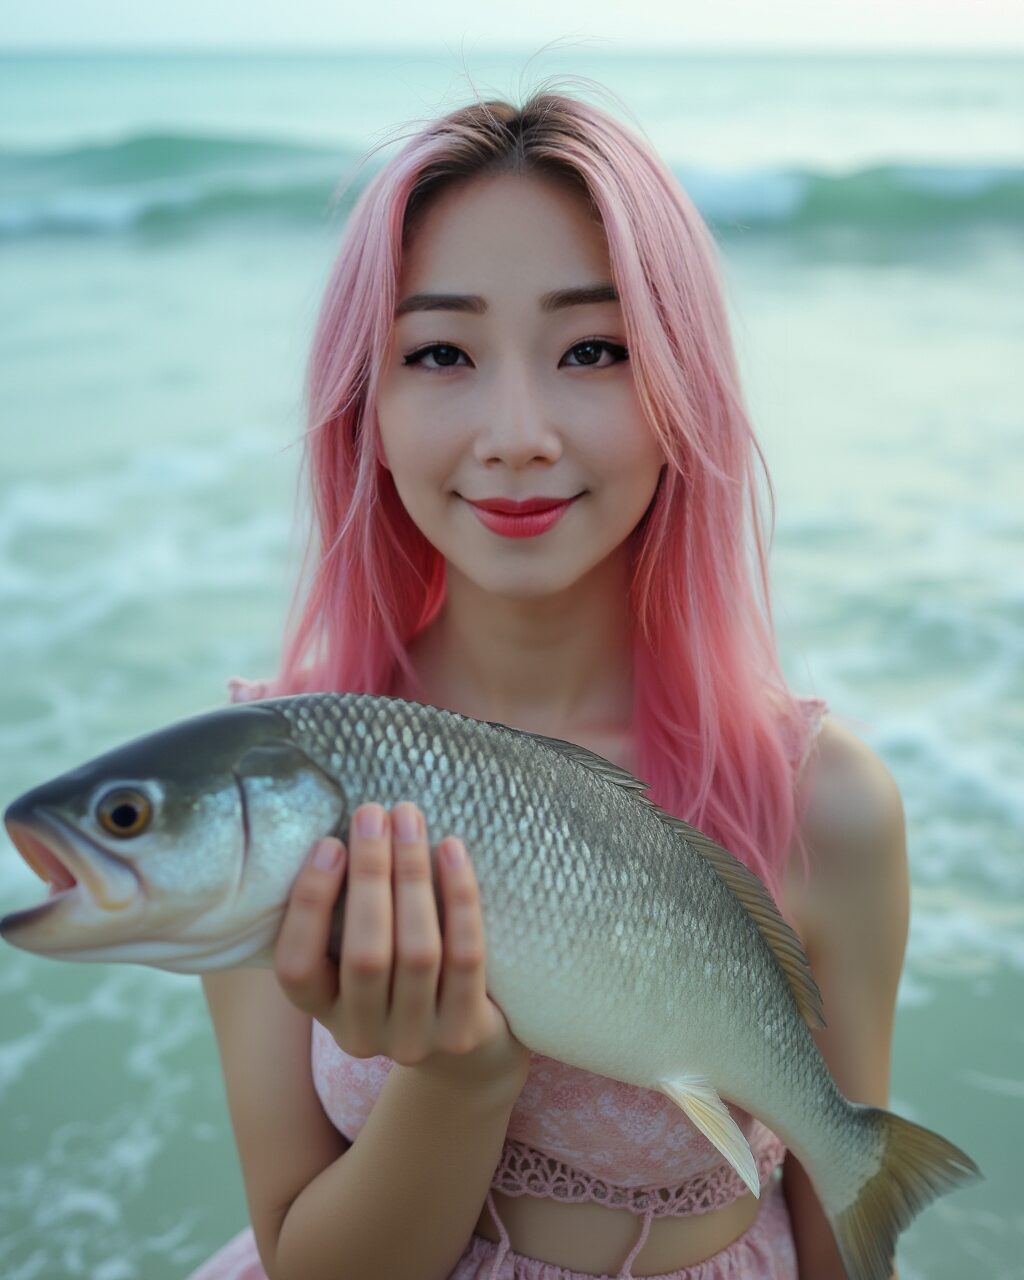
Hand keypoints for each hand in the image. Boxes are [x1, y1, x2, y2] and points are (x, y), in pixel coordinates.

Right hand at [274, 801, 529, 1095]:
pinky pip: (465, 955)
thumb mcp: (354, 952)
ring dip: (412, 875)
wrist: (462, 1045)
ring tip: (409, 819)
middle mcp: (362, 1035)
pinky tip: (451, 849)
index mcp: (321, 1012)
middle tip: (374, 814)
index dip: (310, 904)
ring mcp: (415, 1039)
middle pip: (365, 954)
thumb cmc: (397, 970)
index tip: (329, 844)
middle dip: (370, 874)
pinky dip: (459, 897)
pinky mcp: (464, 1032)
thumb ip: (342, 908)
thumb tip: (345, 828)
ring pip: (417, 953)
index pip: (297, 966)